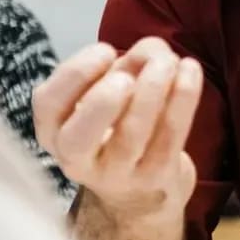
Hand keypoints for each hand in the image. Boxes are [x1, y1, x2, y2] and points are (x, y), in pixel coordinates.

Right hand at [35, 39, 201, 218]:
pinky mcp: (155, 177)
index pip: (48, 105)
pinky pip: (169, 138)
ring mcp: (116, 175)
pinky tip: (191, 70)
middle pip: (79, 138)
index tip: (106, 51)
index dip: (75, 75)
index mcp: (55, 130)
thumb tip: (153, 51)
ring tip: (167, 61)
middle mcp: (76, 160)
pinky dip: (183, 100)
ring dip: (152, 90)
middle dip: (103, 100)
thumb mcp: (109, 89)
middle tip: (127, 77)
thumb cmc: (119, 123)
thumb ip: (125, 63)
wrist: (141, 188)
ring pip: (130, 136)